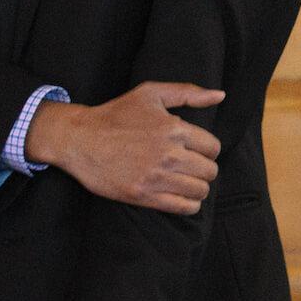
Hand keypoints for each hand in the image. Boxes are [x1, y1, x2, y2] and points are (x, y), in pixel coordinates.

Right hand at [28, 82, 224, 214]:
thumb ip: (188, 93)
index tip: (196, 150)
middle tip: (192, 167)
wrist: (79, 139)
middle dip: (204, 169)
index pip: (213, 148)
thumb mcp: (152, 93)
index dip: (208, 149)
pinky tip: (182, 197)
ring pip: (199, 190)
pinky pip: (182, 207)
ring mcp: (156, 177)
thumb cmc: (117, 114)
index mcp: (175, 129)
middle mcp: (169, 154)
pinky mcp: (143, 195)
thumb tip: (220, 95)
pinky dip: (189, 205)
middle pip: (209, 171)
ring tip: (187, 182)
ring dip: (198, 188)